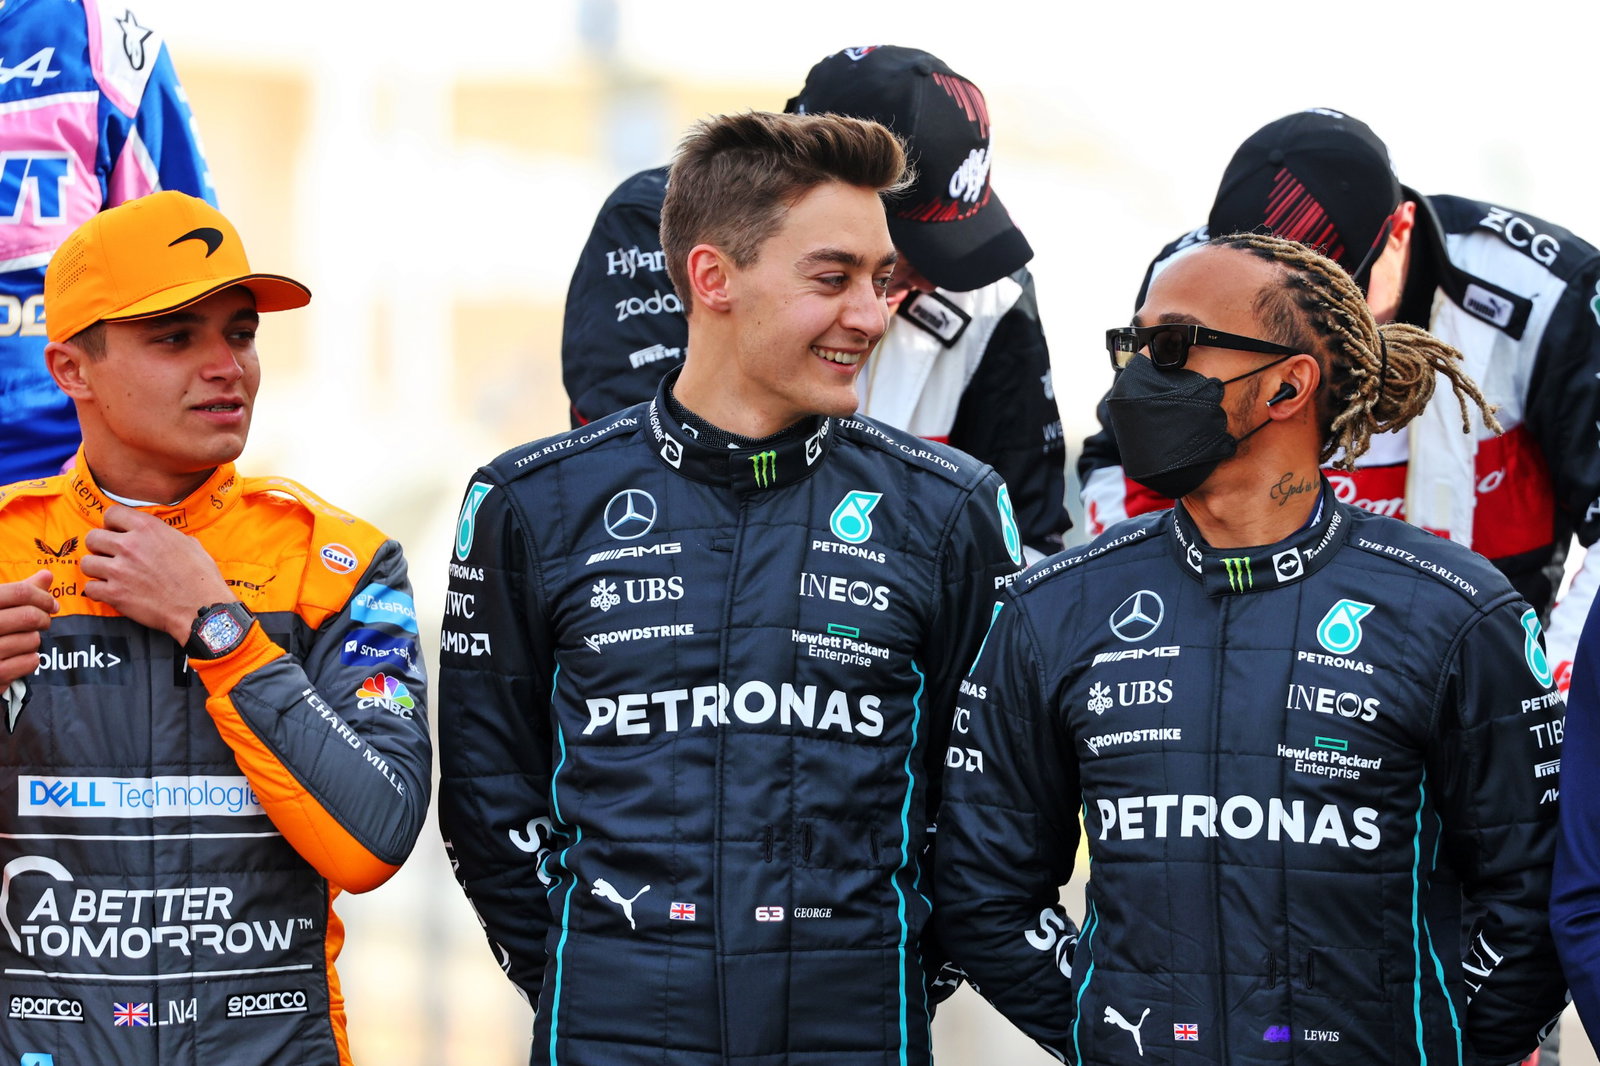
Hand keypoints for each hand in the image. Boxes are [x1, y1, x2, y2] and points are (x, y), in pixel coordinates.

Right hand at [0, 570, 56, 684]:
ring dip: (33, 641)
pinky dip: (30, 660)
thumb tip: (47, 575)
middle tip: (43, 623)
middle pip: (29, 615)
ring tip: (21, 642)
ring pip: (32, 639)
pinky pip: (30, 661)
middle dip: (43, 619)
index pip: (20, 591)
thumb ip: (18, 592)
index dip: (43, 597)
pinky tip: (18, 659)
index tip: (52, 604)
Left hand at [81, 505, 231, 643]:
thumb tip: (160, 537)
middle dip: (99, 546)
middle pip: (93, 537)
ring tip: (108, 574)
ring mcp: (119, 570)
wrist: (201, 608)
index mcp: (148, 529)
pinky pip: (90, 588)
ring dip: (96, 569)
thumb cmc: (200, 578)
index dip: (112, 523)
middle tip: (110, 555)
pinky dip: (98, 591)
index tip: (116, 531)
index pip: (112, 513)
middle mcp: (130, 546)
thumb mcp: (190, 544)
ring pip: (86, 563)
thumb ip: (167, 536)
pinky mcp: (115, 594)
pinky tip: (109, 592)